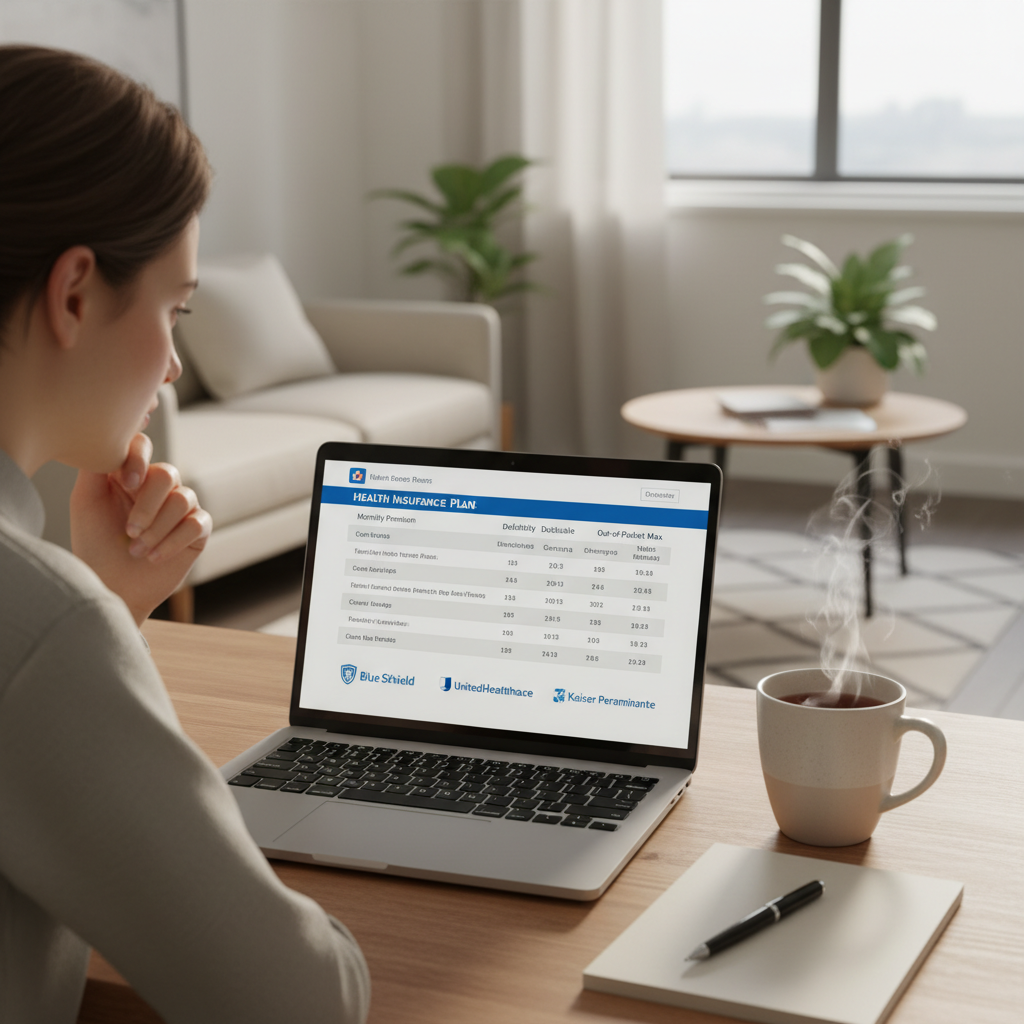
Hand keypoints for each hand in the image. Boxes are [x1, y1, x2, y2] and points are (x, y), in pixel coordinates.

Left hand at [70, 433, 211, 625]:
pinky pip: (197, 524)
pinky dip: (172, 542)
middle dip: (148, 506)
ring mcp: (181, 508)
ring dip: (158, 529)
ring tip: (138, 550)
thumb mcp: (86, 503)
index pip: (142, 446)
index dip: (139, 459)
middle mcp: (158, 488)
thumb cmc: (94, 545)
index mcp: (131, 475)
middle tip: (129, 530)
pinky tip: (154, 557)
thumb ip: (95, 468)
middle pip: (168, 474)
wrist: (112, 587)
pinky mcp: (198, 531)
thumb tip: (113, 441)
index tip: (127, 483)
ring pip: (184, 499)